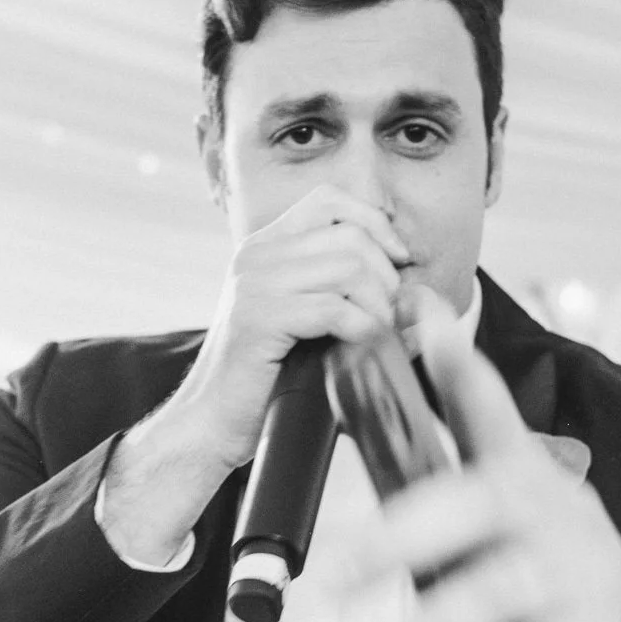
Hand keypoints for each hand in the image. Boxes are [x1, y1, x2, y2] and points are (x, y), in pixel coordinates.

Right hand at [99, 185, 409, 565]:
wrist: (209, 421)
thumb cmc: (265, 377)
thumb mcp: (302, 320)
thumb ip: (340, 290)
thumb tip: (411, 283)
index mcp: (265, 246)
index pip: (329, 200)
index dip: (375, 224)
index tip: (398, 262)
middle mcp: (257, 255)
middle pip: (350, 235)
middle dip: (386, 277)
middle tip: (387, 317)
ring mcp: (255, 284)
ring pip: (349, 268)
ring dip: (378, 306)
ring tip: (376, 336)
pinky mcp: (260, 319)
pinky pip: (335, 309)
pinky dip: (362, 330)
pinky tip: (360, 350)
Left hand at [341, 311, 620, 621]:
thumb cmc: (563, 581)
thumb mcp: (524, 515)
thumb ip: (465, 465)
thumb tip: (410, 374)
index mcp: (530, 484)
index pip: (495, 414)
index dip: (462, 367)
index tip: (426, 317)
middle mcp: (560, 520)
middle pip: (484, 506)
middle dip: (409, 532)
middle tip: (343, 570)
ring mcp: (583, 584)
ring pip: (502, 594)